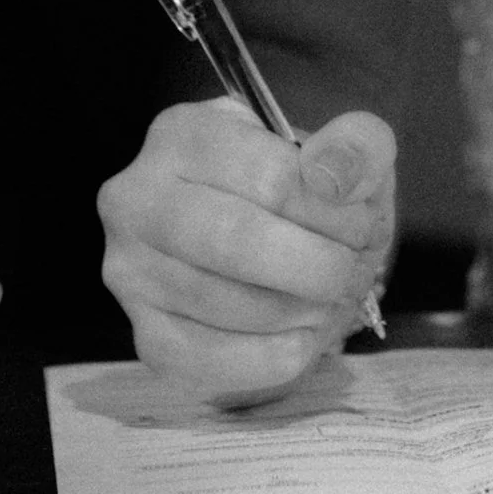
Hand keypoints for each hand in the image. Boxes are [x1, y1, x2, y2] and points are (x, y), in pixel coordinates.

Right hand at [98, 99, 394, 403]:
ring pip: (225, 303)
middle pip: (237, 240)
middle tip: (351, 271)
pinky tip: (301, 336)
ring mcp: (132, 271)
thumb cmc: (301, 192)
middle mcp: (137, 199)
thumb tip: (332, 178)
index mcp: (183, 133)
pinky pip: (207, 360)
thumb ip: (355, 146)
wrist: (272, 244)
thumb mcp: (338, 150)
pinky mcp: (145, 335)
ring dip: (301, 311)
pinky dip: (271, 358)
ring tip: (329, 299)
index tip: (360, 224)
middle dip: (317, 265)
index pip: (268, 176)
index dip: (331, 211)